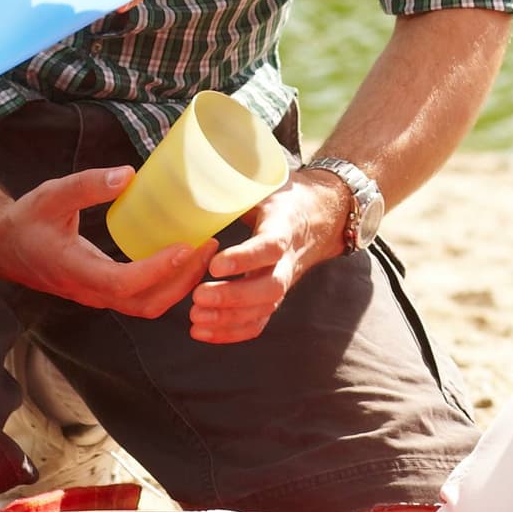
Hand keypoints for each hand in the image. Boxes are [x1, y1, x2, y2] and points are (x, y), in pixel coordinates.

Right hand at [0, 164, 211, 318]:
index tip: (186, 247)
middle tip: (208, 246)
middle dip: (181, 281)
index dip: (157, 270)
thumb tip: (129, 175)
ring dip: (179, 285)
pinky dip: (167, 284)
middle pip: (145, 304)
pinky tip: (182, 257)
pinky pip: (141, 298)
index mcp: (76, 271)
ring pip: (146, 306)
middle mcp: (90, 292)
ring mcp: (97, 296)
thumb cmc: (27, 220)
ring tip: (203, 251)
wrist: (3, 246)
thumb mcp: (53, 195)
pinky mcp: (103, 291)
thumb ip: (88, 184)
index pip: (124, 284)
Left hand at [187, 173, 346, 344]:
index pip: (270, 247)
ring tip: (194, 318)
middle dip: (233, 297)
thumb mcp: (266, 186)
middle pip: (269, 288)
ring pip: (262, 310)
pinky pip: (257, 323)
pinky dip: (230, 333)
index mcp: (284, 227)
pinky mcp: (274, 299)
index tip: (215, 264)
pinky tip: (201, 332)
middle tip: (197, 297)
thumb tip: (197, 178)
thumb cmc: (282, 199)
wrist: (318, 219)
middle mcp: (288, 260)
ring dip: (228, 320)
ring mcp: (283, 283)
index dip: (245, 258)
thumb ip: (238, 188)